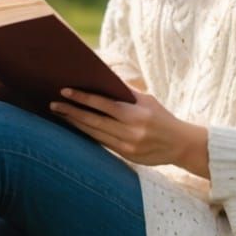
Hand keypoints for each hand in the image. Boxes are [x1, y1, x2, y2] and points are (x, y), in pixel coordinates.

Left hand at [48, 86, 206, 174]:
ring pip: (95, 134)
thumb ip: (125, 92)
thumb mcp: (148, 100)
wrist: (181, 145)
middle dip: (72, 112)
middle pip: (94, 121)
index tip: (65, 91)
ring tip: (60, 115)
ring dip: (76, 124)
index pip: (104, 105)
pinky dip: (88, 134)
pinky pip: (102, 143)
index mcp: (137, 115)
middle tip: (53, 105)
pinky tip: (77, 127)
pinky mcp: (127, 156)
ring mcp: (128, 146)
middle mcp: (131, 132)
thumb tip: (100, 78)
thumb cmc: (162, 117)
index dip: (83, 98)